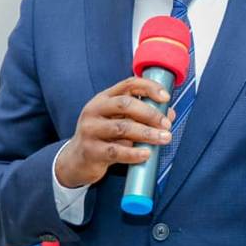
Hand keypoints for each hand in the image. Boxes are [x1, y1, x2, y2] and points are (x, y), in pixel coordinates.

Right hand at [55, 77, 173, 187]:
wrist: (75, 160)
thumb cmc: (102, 136)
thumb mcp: (118, 121)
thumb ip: (142, 115)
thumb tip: (169, 114)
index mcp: (104, 98)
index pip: (129, 84)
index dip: (149, 88)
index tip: (166, 97)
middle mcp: (95, 110)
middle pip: (125, 104)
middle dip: (150, 113)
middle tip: (166, 124)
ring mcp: (90, 130)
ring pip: (122, 128)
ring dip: (147, 133)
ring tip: (163, 138)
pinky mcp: (91, 151)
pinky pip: (115, 151)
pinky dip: (134, 153)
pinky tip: (146, 154)